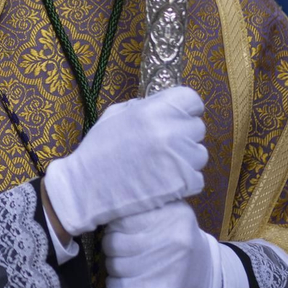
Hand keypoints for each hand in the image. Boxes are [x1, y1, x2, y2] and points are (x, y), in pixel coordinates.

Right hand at [42, 86, 207, 237]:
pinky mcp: (183, 183)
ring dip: (186, 158)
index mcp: (154, 110)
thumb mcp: (115, 116)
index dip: (186, 108)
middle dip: (184, 134)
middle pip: (198, 127)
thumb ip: (143, 106)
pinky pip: (197, 178)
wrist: (87, 187)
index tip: (178, 117)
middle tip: (165, 145)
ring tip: (164, 164)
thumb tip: (162, 103)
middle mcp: (171, 131)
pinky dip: (185, 181)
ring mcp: (179, 158)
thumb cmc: (98, 149)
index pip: (192, 99)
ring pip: (200, 153)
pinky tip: (165, 180)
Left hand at [100, 199, 222, 287]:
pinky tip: (126, 278)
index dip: (114, 225)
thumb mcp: (170, 213)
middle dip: (111, 245)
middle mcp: (173, 241)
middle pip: (114, 243)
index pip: (122, 219)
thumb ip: (143, 206)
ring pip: (114, 265)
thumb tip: (108, 208)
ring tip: (125, 261)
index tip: (118, 229)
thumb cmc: (178, 238)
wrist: (206, 273)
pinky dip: (115, 282)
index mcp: (174, 216)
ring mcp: (167, 269)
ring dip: (113, 264)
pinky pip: (118, 286)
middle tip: (119, 246)